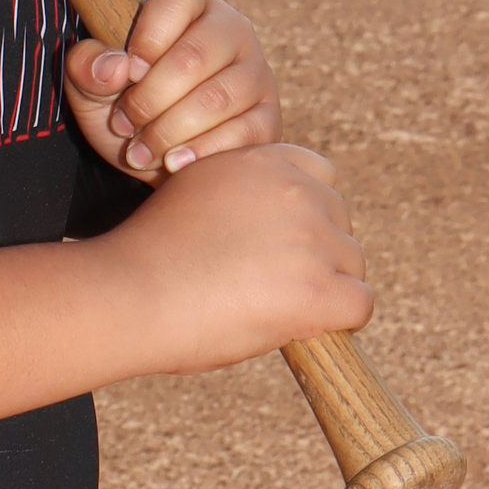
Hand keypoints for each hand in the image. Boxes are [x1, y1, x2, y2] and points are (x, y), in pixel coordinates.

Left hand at [65, 0, 279, 182]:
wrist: (155, 154)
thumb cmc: (124, 103)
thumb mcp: (90, 86)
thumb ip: (86, 66)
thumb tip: (116, 67)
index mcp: (190, 3)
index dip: (147, 37)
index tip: (128, 73)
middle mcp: (232, 29)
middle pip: (194, 56)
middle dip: (148, 99)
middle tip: (123, 124)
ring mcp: (256, 73)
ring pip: (216, 99)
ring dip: (169, 131)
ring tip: (139, 150)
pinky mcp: (268, 117)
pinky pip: (242, 134)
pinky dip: (199, 153)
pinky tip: (172, 163)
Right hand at [101, 143, 373, 373]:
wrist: (129, 295)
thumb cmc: (149, 256)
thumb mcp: (193, 194)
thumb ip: (239, 195)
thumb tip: (271, 227)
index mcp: (261, 160)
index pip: (319, 175)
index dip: (305, 212)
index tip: (278, 241)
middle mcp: (294, 190)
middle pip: (340, 220)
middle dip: (317, 250)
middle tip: (271, 283)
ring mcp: (310, 238)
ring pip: (351, 263)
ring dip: (325, 285)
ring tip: (273, 307)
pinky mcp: (318, 289)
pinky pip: (359, 304)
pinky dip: (337, 320)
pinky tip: (301, 328)